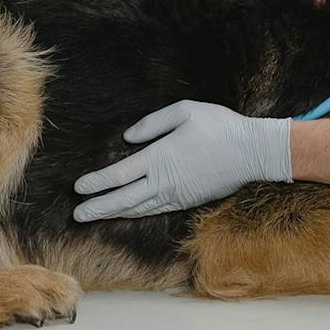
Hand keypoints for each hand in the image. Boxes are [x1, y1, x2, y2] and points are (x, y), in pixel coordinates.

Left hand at [72, 101, 291, 221]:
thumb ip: (152, 124)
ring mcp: (176, 195)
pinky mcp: (188, 201)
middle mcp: (164, 182)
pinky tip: (128, 213)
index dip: (97, 183)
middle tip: (78, 214)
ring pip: (138, 208)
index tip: (79, 187)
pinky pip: (156, 210)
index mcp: (160, 158)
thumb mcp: (185, 112)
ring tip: (95, 217)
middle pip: (123, 199)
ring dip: (114, 213)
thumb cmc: (219, 126)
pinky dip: (137, 213)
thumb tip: (128, 139)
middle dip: (98, 207)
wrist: (252, 152)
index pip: (119, 175)